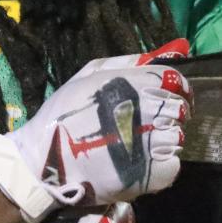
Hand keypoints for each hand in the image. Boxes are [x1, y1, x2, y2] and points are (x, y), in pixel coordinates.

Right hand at [0, 40, 191, 222]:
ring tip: (138, 145)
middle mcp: (142, 111)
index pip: (174, 81)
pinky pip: (173, 165)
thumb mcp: (90, 76)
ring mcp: (148, 144)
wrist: (43, 162)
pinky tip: (140, 163)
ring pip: (177, 137)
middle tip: (146, 124)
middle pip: (178, 109)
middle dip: (167, 114)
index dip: (175, 89)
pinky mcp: (149, 175)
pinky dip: (162, 165)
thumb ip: (132, 62)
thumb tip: (177, 47)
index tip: (166, 98)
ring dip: (163, 140)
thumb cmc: (64, 114)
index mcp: (127, 84)